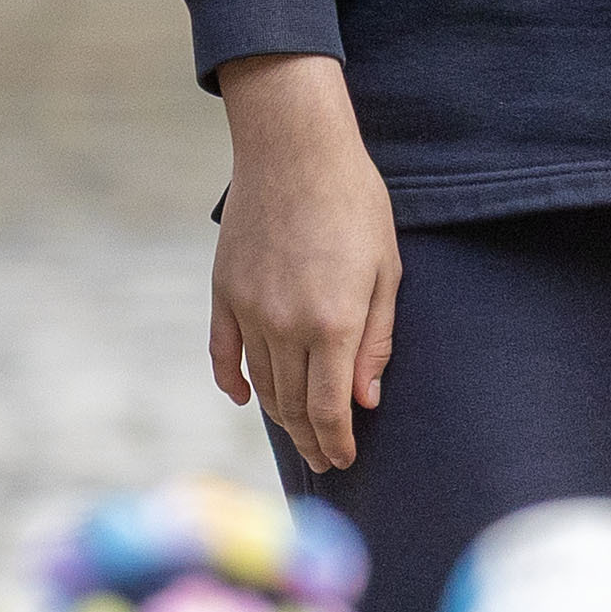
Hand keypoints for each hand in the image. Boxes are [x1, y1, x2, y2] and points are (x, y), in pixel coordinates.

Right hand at [210, 54, 401, 470]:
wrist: (295, 151)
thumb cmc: (355, 204)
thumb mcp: (387, 269)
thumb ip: (376, 339)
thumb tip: (366, 400)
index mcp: (333, 323)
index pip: (328, 408)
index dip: (336, 441)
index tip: (345, 460)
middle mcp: (284, 325)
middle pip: (291, 405)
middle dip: (311, 438)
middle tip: (326, 459)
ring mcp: (248, 310)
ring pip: (260, 384)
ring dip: (279, 416)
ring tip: (299, 434)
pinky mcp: (223, 293)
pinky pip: (223, 353)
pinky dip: (233, 381)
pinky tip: (246, 399)